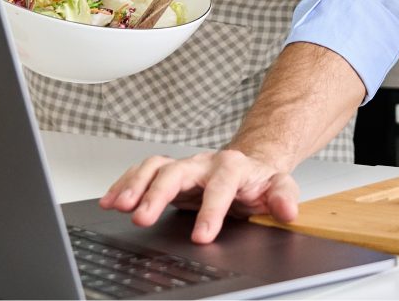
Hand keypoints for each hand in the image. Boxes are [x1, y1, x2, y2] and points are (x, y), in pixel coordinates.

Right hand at [99, 150, 298, 243]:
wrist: (248, 165)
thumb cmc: (259, 180)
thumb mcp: (279, 186)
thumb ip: (284, 196)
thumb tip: (287, 210)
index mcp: (232, 166)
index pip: (220, 185)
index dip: (210, 210)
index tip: (202, 236)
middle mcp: (204, 162)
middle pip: (177, 171)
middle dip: (158, 194)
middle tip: (142, 218)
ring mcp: (185, 165)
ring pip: (155, 167)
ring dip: (135, 185)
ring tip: (120, 205)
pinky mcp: (170, 172)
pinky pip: (143, 171)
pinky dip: (124, 183)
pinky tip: (111, 199)